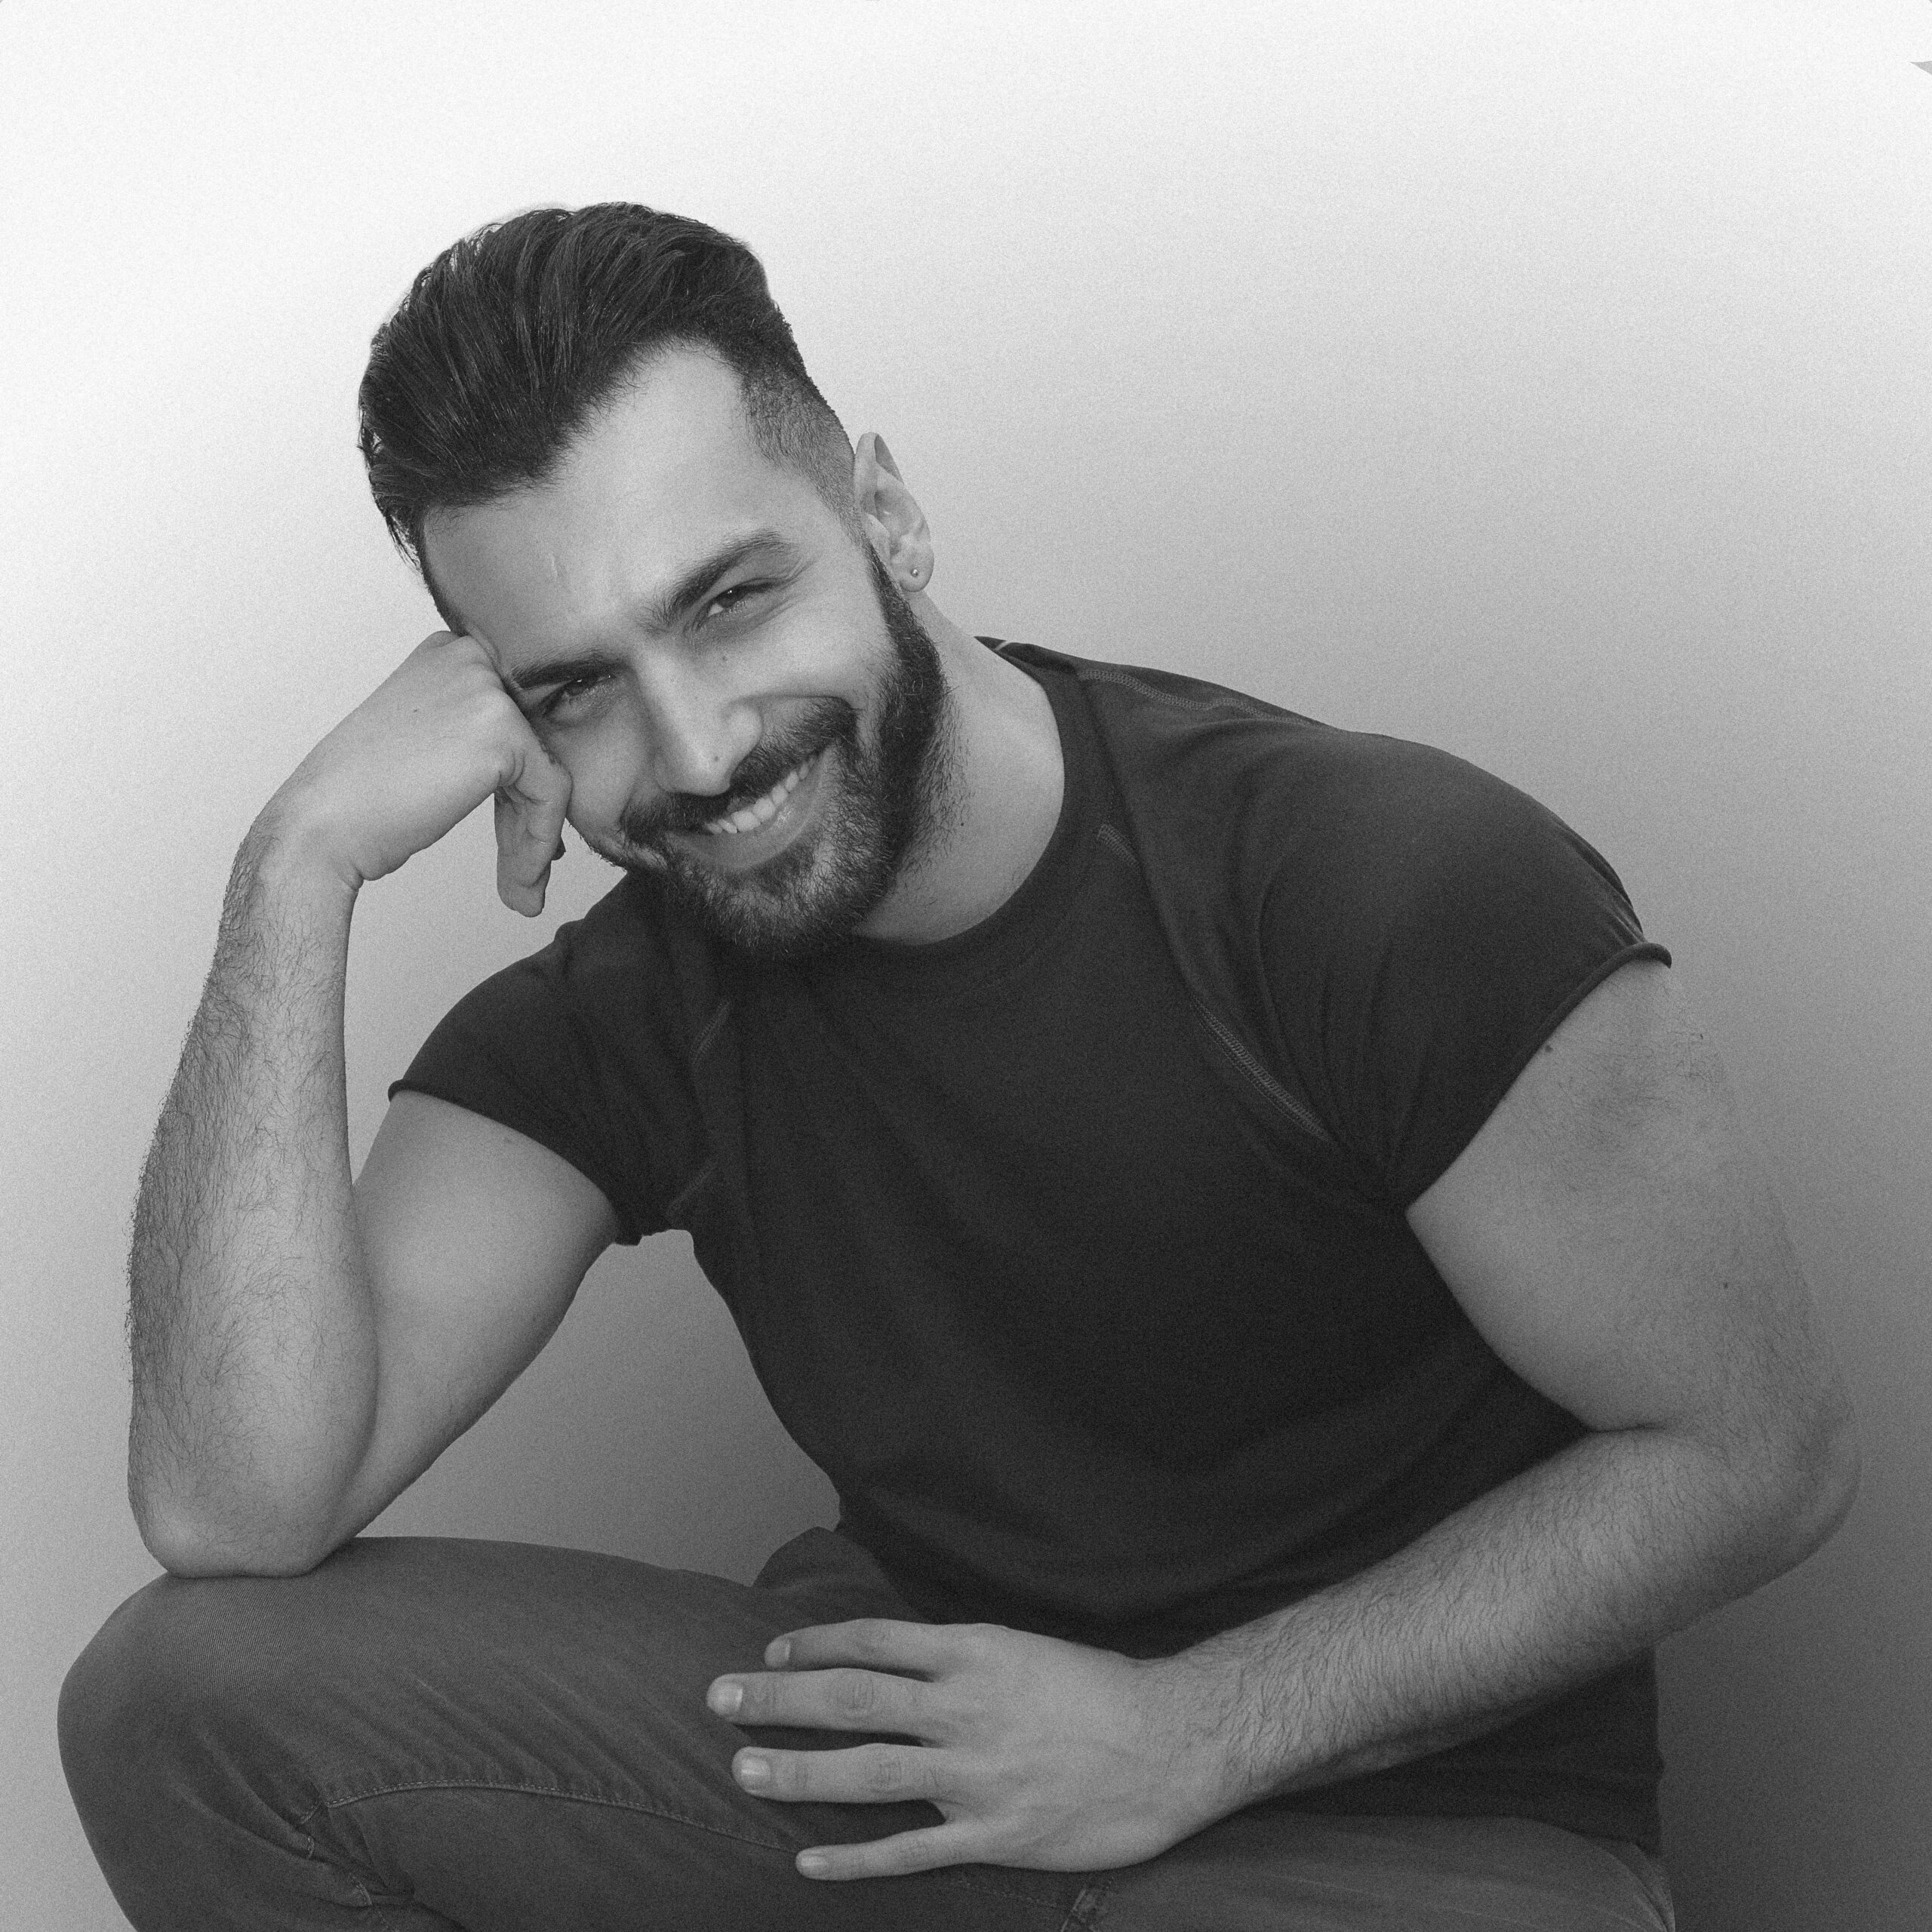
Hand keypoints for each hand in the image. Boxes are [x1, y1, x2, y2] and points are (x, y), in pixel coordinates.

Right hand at [258, 632, 569, 915]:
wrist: (321, 826)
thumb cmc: (363, 796)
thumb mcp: (428, 741)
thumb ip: (478, 737)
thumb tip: (544, 768)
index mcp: (452, 652)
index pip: (518, 719)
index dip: (519, 783)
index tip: (515, 831)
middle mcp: (472, 658)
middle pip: (536, 746)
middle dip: (529, 814)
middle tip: (521, 870)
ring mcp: (487, 690)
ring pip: (548, 774)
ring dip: (534, 839)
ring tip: (521, 889)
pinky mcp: (503, 733)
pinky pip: (551, 795)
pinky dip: (539, 844)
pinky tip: (521, 885)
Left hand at [706, 1619, 1238, 1880]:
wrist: (1174, 1743)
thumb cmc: (1098, 1689)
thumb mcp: (1023, 1649)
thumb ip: (959, 1657)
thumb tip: (894, 1657)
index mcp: (974, 1652)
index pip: (873, 1639)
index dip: (813, 1643)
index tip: (771, 1653)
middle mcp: (966, 1707)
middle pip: (851, 1697)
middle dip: (778, 1698)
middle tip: (718, 1697)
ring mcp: (977, 1775)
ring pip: (867, 1771)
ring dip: (797, 1770)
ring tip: (742, 1769)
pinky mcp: (994, 1834)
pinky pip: (909, 1851)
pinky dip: (853, 1857)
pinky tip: (806, 1862)